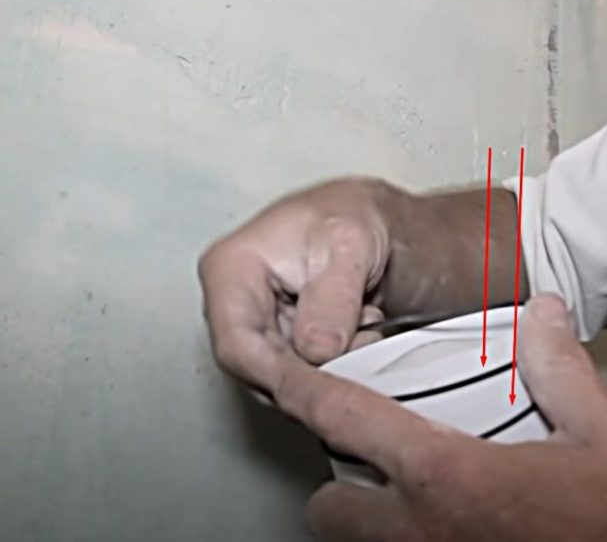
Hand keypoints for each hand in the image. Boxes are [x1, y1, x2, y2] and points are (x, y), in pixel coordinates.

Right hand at [198, 179, 391, 391]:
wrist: (375, 220)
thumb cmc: (353, 216)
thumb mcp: (350, 241)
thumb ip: (333, 296)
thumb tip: (317, 349)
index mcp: (230, 269)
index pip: (238, 346)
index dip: (282, 377)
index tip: (328, 392)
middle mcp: (234, 304)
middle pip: (259, 371)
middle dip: (316, 373)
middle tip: (363, 354)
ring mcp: (258, 328)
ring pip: (286, 379)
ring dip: (332, 369)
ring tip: (366, 327)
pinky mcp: (284, 344)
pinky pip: (306, 376)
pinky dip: (338, 367)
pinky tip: (361, 336)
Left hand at [274, 295, 606, 541]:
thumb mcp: (603, 438)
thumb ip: (561, 371)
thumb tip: (544, 313)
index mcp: (446, 475)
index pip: (346, 420)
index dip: (302, 389)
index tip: (281, 371)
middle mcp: (419, 529)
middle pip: (326, 505)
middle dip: (336, 478)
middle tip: (369, 454)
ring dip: (361, 516)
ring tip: (399, 491)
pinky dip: (396, 538)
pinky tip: (439, 522)